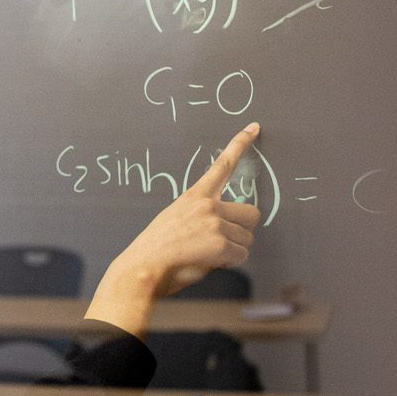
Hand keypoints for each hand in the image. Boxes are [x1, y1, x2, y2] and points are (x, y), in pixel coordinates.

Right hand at [87, 122, 262, 336]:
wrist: (142, 268)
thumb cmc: (155, 250)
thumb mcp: (174, 220)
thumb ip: (201, 217)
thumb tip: (224, 229)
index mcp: (195, 196)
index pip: (222, 165)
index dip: (240, 144)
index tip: (254, 127)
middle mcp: (207, 205)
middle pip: (252, 214)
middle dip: (243, 231)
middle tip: (223, 243)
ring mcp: (215, 223)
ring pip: (247, 239)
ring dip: (233, 251)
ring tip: (205, 255)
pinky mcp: (220, 243)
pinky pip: (241, 256)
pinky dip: (229, 263)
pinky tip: (207, 263)